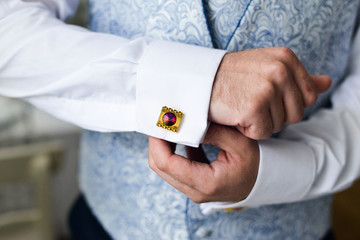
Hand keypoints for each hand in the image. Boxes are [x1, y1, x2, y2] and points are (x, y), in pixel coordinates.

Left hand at [148, 123, 258, 202]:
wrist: (263, 181)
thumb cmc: (255, 163)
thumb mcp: (239, 143)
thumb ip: (214, 132)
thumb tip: (189, 120)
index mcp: (206, 182)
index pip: (167, 164)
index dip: (157, 142)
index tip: (157, 123)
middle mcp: (195, 191)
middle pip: (160, 167)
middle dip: (156, 143)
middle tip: (161, 121)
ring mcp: (193, 190)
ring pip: (164, 169)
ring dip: (163, 146)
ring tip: (169, 127)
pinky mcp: (193, 185)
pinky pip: (174, 169)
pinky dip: (172, 152)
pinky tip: (180, 136)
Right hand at [210, 47, 331, 138]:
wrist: (198, 82)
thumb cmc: (230, 77)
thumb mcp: (266, 69)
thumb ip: (299, 77)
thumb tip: (327, 83)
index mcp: (286, 58)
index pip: (308, 96)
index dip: (286, 104)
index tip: (264, 96)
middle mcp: (279, 70)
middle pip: (296, 114)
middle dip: (274, 115)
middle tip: (250, 102)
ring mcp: (267, 88)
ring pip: (279, 126)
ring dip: (259, 123)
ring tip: (241, 106)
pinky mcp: (253, 107)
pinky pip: (262, 133)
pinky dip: (247, 130)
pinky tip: (235, 115)